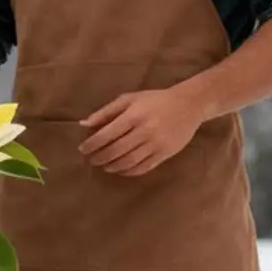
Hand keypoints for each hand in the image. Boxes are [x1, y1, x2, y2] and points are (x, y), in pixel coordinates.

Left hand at [79, 86, 204, 175]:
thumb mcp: (129, 99)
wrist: (189, 105)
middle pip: (116, 151)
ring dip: (112, 166)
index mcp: (134, 115)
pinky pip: (143, 167)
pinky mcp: (165, 154)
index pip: (107, 134)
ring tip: (104, 165)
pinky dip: (128, 171)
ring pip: (128, 162)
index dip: (92, 145)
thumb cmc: (154, 100)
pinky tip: (120, 169)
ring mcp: (156, 144)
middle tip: (91, 160)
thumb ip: (106, 112)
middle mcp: (145, 130)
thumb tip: (84, 124)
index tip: (82, 149)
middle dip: (99, 158)